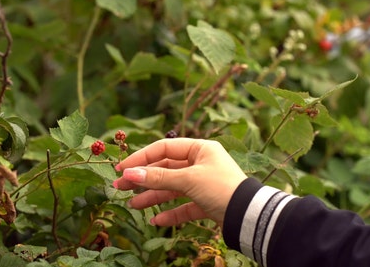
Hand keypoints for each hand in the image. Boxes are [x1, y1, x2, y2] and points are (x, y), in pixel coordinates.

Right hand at [113, 138, 246, 226]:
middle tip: (120, 187)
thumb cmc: (221, 188)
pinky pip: (184, 206)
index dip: (141, 158)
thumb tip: (129, 174)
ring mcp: (203, 183)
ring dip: (153, 196)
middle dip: (143, 179)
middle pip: (165, 169)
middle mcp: (201, 163)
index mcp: (200, 149)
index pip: (164, 149)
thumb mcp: (188, 179)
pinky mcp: (206, 202)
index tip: (122, 168)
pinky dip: (171, 212)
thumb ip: (158, 177)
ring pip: (172, 188)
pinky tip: (157, 220)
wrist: (249, 215)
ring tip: (134, 205)